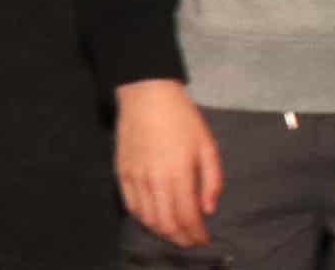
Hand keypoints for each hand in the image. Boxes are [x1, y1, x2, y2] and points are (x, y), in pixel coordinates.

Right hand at [114, 79, 219, 247]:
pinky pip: (131, 205)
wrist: (146, 94)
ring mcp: (135, 177)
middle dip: (182, 238)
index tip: (205, 238)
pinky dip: (143, 218)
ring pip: (148, 218)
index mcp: (178, 173)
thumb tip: (208, 209)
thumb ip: (212, 181)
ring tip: (175, 232)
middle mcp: (154, 179)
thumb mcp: (207, 146)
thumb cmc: (182, 118)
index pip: (188, 217)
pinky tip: (153, 218)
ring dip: (163, 231)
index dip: (197, 234)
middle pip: (167, 224)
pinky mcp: (122, 171)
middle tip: (192, 240)